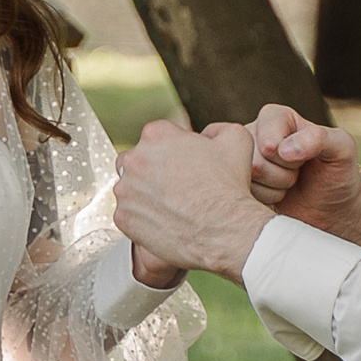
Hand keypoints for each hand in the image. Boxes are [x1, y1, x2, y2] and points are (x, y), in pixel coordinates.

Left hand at [113, 116, 269, 286]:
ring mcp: (125, 190)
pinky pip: (128, 215)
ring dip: (145, 195)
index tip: (186, 165)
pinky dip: (142, 219)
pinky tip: (165, 222)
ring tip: (173, 207)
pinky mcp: (123, 218)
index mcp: (156, 135)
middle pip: (137, 161)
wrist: (224, 231)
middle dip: (152, 171)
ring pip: (130, 189)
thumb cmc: (229, 187)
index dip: (173, 151)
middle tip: (177, 187)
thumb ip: (218, 129)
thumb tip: (208, 135)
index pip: (157, 137)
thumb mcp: (238, 140)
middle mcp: (134, 159)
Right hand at [247, 106, 360, 251]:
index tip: (304, 158)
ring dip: (274, 190)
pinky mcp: (238, 181)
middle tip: (297, 173)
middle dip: (282, 176)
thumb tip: (283, 149)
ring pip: (247, 182)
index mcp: (274, 116)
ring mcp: (241, 158)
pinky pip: (242, 198)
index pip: (269, 143)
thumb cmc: (337, 171)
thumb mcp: (342, 149)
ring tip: (288, 183)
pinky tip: (276, 195)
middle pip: (255, 164)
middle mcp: (252, 133)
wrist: (331, 204)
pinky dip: (265, 202)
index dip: (290, 159)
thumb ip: (319, 138)